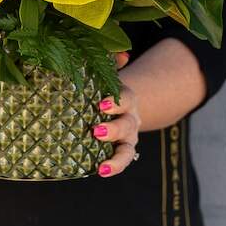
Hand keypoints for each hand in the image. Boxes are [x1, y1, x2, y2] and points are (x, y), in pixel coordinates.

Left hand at [92, 63, 140, 178]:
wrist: (115, 104)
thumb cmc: (103, 87)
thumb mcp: (105, 73)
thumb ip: (111, 62)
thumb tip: (122, 53)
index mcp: (125, 97)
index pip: (126, 97)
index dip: (115, 102)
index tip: (100, 104)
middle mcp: (130, 117)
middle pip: (127, 124)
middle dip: (113, 129)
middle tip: (95, 131)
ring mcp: (128, 136)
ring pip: (128, 148)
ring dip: (117, 157)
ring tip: (102, 165)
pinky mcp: (122, 151)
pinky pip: (123, 161)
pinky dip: (115, 167)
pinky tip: (101, 171)